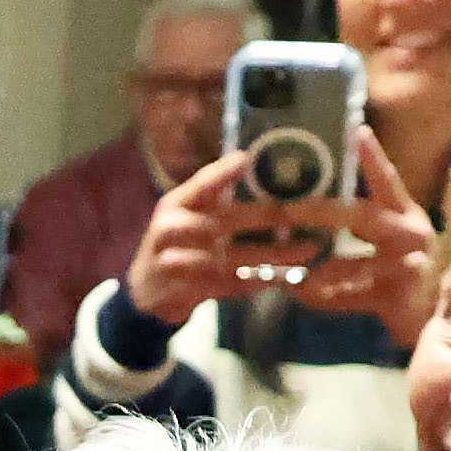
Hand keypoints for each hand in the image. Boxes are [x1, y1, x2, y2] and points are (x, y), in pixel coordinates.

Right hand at [123, 148, 298, 326]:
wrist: (146, 290)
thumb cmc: (177, 244)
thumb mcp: (186, 214)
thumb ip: (213, 195)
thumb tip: (247, 162)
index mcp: (175, 204)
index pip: (199, 185)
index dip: (221, 173)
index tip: (246, 160)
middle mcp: (171, 229)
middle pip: (222, 221)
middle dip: (264, 218)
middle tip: (298, 214)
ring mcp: (174, 262)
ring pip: (229, 258)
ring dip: (270, 256)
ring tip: (305, 251)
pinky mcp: (184, 290)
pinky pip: (227, 285)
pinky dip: (256, 282)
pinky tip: (282, 277)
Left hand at [292, 130, 441, 347]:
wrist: (436, 314)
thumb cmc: (406, 273)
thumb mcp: (388, 243)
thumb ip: (360, 225)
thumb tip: (310, 212)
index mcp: (405, 214)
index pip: (388, 179)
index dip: (372, 156)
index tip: (356, 130)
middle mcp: (411, 233)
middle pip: (364, 216)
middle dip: (324, 213)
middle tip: (289, 210)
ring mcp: (410, 263)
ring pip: (358, 263)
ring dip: (325, 270)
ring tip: (297, 275)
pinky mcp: (401, 294)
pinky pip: (356, 295)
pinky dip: (328, 298)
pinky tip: (304, 295)